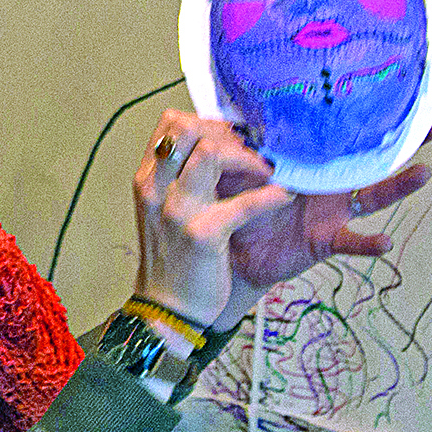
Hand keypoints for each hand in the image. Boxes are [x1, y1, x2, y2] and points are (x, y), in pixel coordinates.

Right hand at [131, 110, 293, 326]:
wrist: (167, 310)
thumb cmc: (174, 258)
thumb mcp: (165, 210)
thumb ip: (181, 178)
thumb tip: (219, 145)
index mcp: (147, 179)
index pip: (171, 123)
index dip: (208, 121)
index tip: (234, 136)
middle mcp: (156, 188)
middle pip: (189, 128)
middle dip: (229, 133)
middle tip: (254, 151)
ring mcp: (177, 211)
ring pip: (212, 153)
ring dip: (250, 157)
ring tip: (269, 170)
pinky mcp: (203, 235)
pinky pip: (244, 203)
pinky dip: (270, 196)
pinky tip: (284, 196)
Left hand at [208, 117, 431, 330]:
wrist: (230, 247)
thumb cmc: (236, 201)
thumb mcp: (236, 166)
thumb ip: (239, 144)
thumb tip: (232, 115)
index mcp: (311, 158)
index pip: (343, 133)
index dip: (368, 116)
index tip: (394, 91)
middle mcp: (330, 181)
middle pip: (373, 158)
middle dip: (404, 142)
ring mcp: (333, 211)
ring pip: (373, 195)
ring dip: (399, 186)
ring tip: (423, 173)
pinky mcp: (326, 240)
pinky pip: (352, 242)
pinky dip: (368, 244)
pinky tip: (385, 241)